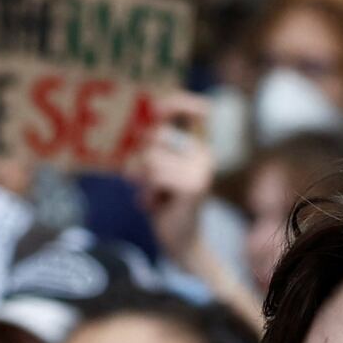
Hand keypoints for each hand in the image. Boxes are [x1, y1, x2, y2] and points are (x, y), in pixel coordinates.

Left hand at [129, 113, 215, 262]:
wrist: (181, 241)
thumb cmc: (165, 204)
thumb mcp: (157, 172)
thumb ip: (152, 149)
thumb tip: (137, 128)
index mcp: (198, 147)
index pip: (193, 113)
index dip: (177, 102)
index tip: (157, 105)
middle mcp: (204, 154)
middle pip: (157, 136)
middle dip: (142, 160)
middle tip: (150, 183)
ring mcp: (201, 169)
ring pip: (151, 158)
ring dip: (143, 181)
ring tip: (154, 196)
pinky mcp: (193, 186)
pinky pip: (155, 176)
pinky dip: (148, 193)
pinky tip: (156, 206)